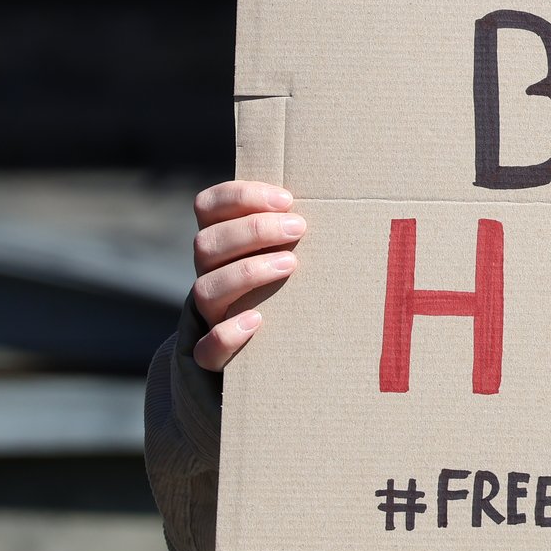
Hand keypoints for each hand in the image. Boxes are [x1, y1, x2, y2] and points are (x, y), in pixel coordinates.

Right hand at [190, 180, 302, 371]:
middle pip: (206, 244)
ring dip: (247, 272)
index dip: (240, 196)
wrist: (273, 350)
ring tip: (291, 264)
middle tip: (298, 227)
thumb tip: (345, 195)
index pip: (208, 206)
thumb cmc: (292, 283)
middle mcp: (208, 275)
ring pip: (205, 289)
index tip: (286, 198)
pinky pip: (206, 349)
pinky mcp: (214, 355)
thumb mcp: (288, 249)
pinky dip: (227, 334)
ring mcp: (209, 315)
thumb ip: (296, 224)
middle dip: (252, 230)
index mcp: (220, 243)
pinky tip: (257, 321)